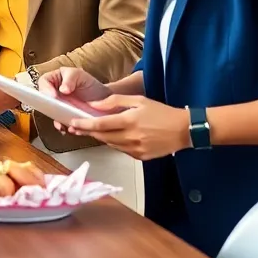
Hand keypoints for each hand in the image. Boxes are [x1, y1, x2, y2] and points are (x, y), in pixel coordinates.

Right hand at [38, 67, 113, 131]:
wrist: (104, 99)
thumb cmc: (90, 83)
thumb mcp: (80, 76)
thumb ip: (70, 79)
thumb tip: (63, 90)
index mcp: (54, 79)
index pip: (44, 82)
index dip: (46, 89)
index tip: (53, 96)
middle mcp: (53, 93)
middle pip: (44, 99)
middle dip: (48, 107)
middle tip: (55, 111)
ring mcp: (58, 106)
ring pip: (51, 113)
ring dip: (56, 119)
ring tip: (61, 124)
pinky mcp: (64, 117)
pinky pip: (60, 122)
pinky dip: (63, 126)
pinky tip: (68, 128)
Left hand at [66, 95, 190, 160]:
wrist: (184, 130)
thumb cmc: (162, 112)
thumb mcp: (139, 100)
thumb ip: (114, 101)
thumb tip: (94, 104)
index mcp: (130, 121)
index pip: (100, 124)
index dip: (84, 124)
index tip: (73, 122)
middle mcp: (131, 137)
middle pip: (102, 136)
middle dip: (87, 132)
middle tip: (75, 128)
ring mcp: (136, 149)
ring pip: (110, 144)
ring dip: (99, 138)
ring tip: (90, 131)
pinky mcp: (141, 157)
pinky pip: (121, 150)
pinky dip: (114, 144)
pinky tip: (112, 137)